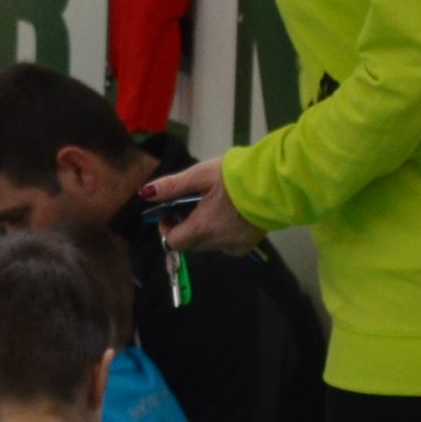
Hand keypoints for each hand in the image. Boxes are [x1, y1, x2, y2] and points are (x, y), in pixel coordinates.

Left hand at [138, 157, 266, 255]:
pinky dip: (222, 234)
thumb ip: (171, 187)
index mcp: (202, 228)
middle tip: (191, 206)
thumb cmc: (235, 176)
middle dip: (184, 228)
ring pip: (208, 244)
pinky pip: (227, 245)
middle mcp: (217, 243)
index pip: (173, 242)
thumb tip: (145, 194)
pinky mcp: (249, 245)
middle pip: (189, 244)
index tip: (171, 212)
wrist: (275, 182)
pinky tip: (229, 216)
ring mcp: (234, 246)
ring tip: (212, 206)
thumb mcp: (199, 175)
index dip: (167, 228)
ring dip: (203, 231)